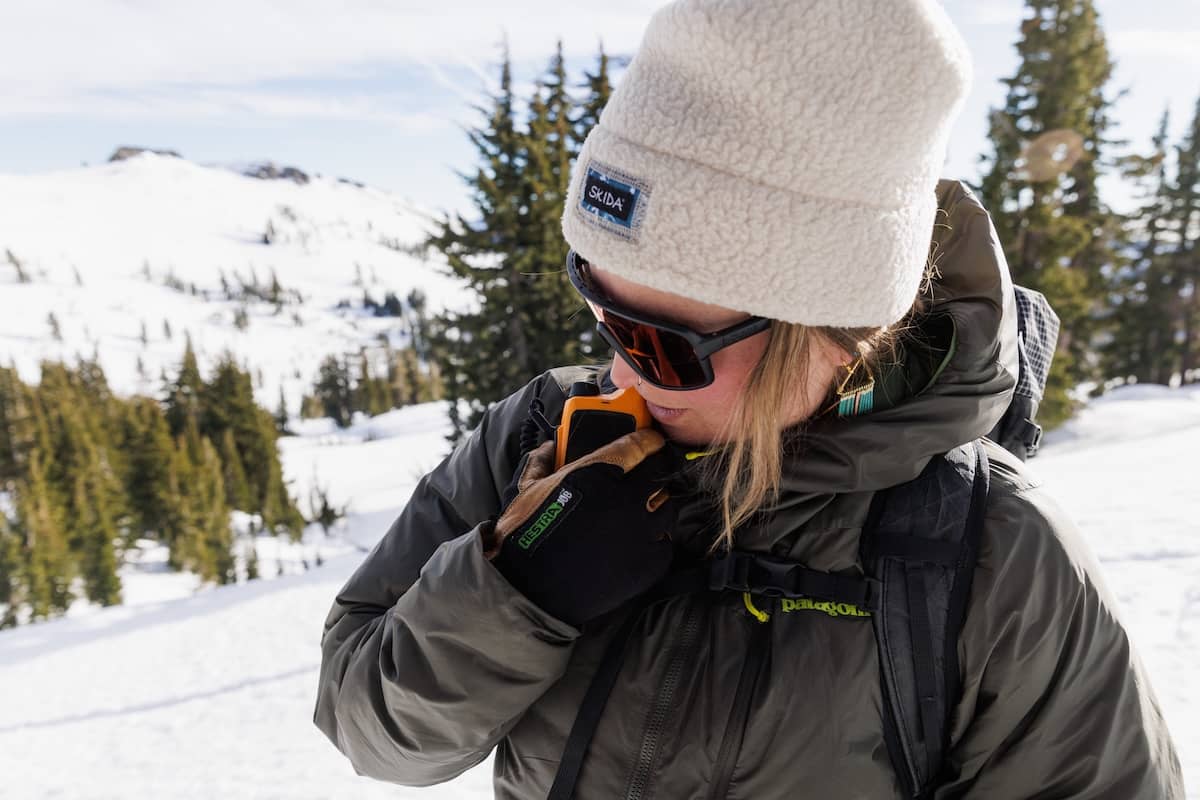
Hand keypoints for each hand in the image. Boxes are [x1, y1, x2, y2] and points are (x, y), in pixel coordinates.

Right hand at [487, 429, 677, 625]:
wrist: (528, 588)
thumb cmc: (525, 536)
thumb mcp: (528, 488)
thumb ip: (543, 461)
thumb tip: (550, 447)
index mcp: (598, 473)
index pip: (642, 444)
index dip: (649, 440)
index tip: (651, 442)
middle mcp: (625, 499)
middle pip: (661, 473)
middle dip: (655, 470)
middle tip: (646, 476)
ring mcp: (640, 532)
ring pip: (667, 508)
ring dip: (656, 506)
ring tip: (639, 513)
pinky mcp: (647, 564)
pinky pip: (665, 544)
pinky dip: (654, 541)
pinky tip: (637, 542)